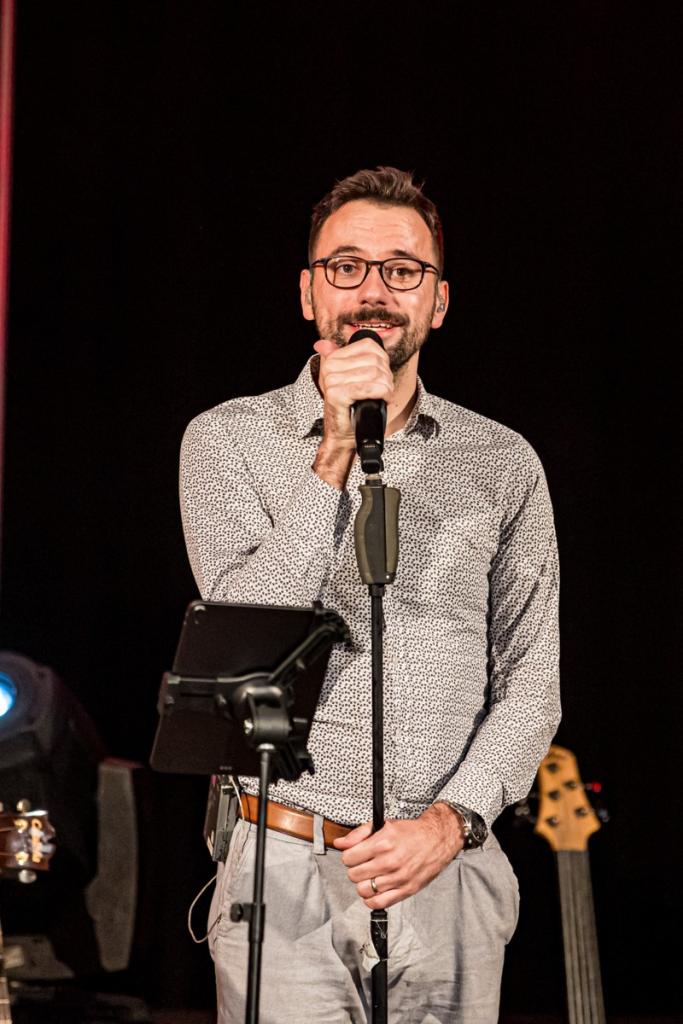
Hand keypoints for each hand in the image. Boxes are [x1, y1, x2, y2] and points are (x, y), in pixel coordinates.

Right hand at [312, 338, 393, 489]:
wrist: (342, 434)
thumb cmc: (350, 408)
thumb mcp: (347, 379)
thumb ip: (341, 358)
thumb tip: (322, 343)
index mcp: (333, 358)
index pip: (369, 345)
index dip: (383, 360)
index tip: (381, 376)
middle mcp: (330, 366)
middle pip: (374, 360)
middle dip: (386, 376)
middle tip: (383, 390)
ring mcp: (331, 380)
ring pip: (375, 373)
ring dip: (386, 386)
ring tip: (383, 395)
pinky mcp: (336, 394)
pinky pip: (369, 387)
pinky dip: (382, 393)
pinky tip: (382, 399)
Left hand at [332, 803, 464, 909]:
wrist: (436, 840)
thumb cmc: (411, 833)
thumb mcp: (383, 825)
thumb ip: (358, 834)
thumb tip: (340, 843)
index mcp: (382, 843)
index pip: (349, 858)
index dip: (349, 856)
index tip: (353, 855)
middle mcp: (389, 861)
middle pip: (354, 875)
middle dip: (355, 869)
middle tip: (362, 865)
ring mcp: (398, 878)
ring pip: (364, 890)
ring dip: (363, 884)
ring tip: (370, 877)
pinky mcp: (406, 890)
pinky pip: (379, 903)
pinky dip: (372, 899)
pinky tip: (376, 889)